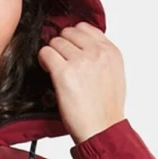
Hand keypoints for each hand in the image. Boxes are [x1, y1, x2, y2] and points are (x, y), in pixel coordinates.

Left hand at [38, 22, 126, 143]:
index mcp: (111, 52)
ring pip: (55, 41)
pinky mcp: (64, 72)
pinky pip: (45, 53)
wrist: (102, 130)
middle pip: (68, 32)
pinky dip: (43, 60)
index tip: (70, 50)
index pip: (85, 28)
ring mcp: (81, 61)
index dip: (73, 38)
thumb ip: (101, 57)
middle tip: (61, 62)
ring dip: (52, 54)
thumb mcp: (114, 75)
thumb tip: (83, 47)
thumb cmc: (106, 110)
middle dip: (62, 45)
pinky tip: (48, 71)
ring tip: (55, 70)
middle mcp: (97, 52)